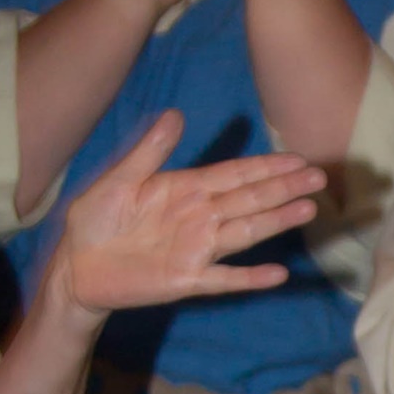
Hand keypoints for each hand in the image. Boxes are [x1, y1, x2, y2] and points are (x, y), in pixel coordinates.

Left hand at [44, 111, 323, 313]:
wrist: (75, 265)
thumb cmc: (96, 220)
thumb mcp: (118, 180)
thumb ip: (149, 152)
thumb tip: (175, 114)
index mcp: (186, 190)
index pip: (235, 175)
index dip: (266, 166)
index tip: (298, 158)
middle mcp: (200, 217)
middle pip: (250, 200)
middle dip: (284, 188)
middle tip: (319, 178)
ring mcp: (197, 249)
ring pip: (246, 232)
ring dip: (277, 221)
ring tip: (308, 210)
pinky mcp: (186, 279)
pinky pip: (224, 278)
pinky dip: (250, 278)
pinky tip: (278, 274)